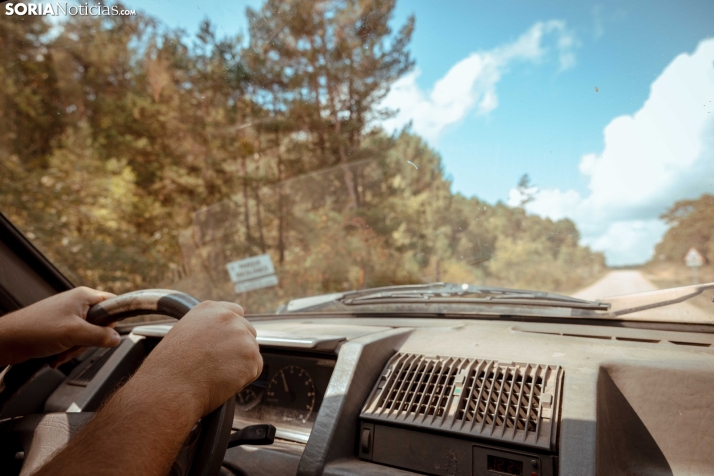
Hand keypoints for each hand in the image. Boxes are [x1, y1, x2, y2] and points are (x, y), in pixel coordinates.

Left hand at [0, 287, 119, 366]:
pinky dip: (68, 350)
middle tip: (77, 343)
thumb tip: (117, 338)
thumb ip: (101, 336)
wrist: (8, 341)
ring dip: (77, 348)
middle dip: (90, 340)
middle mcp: (78, 304)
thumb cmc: (35, 329)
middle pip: (101, 324)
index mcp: (84, 296)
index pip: (113, 304)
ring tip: (63, 350)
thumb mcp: (75, 333)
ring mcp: (68, 316)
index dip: (112, 321)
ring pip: (88, 335)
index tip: (106, 333)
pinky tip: (57, 355)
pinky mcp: (60, 328)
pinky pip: (75, 340)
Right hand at [129, 301, 261, 418]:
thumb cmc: (170, 368)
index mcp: (209, 308)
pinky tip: (223, 382)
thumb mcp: (182, 335)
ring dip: (240, 365)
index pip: (236, 312)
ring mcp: (242, 336)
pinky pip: (254, 369)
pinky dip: (243, 379)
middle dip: (239, 349)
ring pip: (251, 353)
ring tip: (215, 375)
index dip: (233, 330)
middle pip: (248, 332)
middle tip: (218, 366)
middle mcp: (228, 317)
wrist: (170, 388)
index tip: (227, 343)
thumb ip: (206, 329)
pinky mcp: (251, 356)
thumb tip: (221, 338)